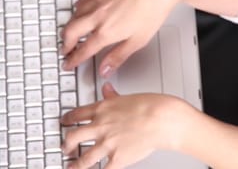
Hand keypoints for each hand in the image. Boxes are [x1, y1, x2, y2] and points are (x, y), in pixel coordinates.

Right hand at [61, 0, 180, 75]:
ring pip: (74, 15)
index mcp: (106, 31)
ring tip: (72, 32)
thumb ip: (118, 56)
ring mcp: (98, 0)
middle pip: (70, 32)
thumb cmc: (152, 9)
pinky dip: (77, 7)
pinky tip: (80, 8)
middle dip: (65, 43)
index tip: (68, 63)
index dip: (73, 59)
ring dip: (70, 26)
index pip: (83, 50)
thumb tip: (105, 69)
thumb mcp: (138, 40)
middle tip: (65, 49)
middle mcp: (98, 15)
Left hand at [61, 83, 190, 168]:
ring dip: (75, 165)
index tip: (65, 122)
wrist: (162, 119)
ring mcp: (107, 144)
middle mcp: (101, 127)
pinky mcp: (117, 158)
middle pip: (73, 137)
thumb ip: (113, 95)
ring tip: (71, 167)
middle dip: (66, 144)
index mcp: (103, 109)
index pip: (77, 115)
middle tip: (64, 147)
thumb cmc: (151, 106)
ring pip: (83, 159)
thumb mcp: (129, 96)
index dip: (68, 119)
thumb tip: (106, 88)